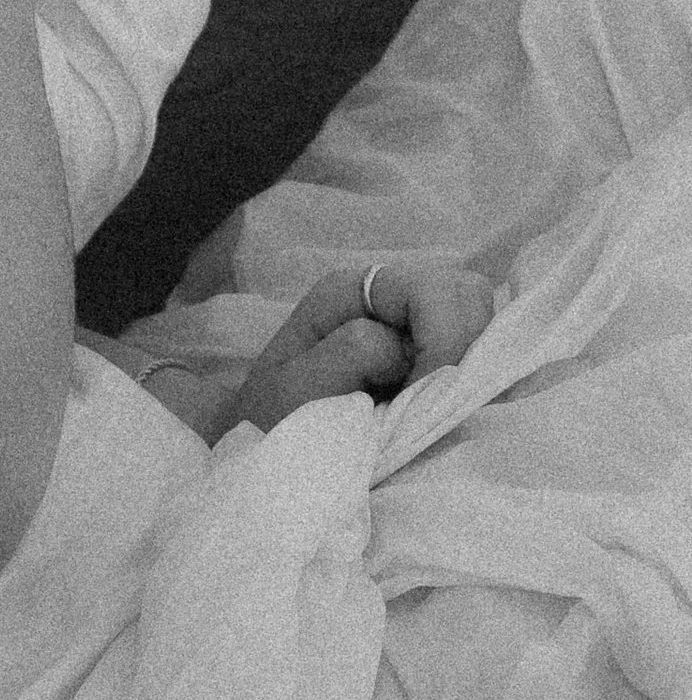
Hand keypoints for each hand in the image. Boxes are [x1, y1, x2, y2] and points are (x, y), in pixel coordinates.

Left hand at [234, 259, 496, 429]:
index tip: (430, 399)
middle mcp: (385, 300)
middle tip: (447, 405)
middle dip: (469, 348)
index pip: (430, 290)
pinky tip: (458, 412)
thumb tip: (405, 346)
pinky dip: (478, 381)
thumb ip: (347, 354)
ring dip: (477, 366)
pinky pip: (475, 357)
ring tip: (452, 410)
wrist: (268, 458)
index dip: (443, 342)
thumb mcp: (296, 389)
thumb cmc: (275, 423)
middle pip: (465, 295)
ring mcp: (411, 331)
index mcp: (349, 292)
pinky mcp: (428, 365)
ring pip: (479, 323)